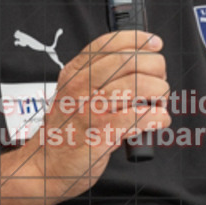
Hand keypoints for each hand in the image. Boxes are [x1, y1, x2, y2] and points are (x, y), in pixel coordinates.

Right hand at [10, 31, 170, 203]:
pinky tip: (158, 119)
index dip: (138, 39)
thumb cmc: (67, 127)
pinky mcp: (101, 134)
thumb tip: (141, 63)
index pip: (109, 43)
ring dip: (159, 94)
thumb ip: (100, 75)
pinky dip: (157, 117)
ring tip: (159, 103)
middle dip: (155, 68)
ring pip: (137, 86)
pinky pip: (139, 117)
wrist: (46, 165)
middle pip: (129, 61)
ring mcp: (89, 109)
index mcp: (75, 71)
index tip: (155, 43)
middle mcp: (80, 86)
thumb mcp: (74, 91)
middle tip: (159, 81)